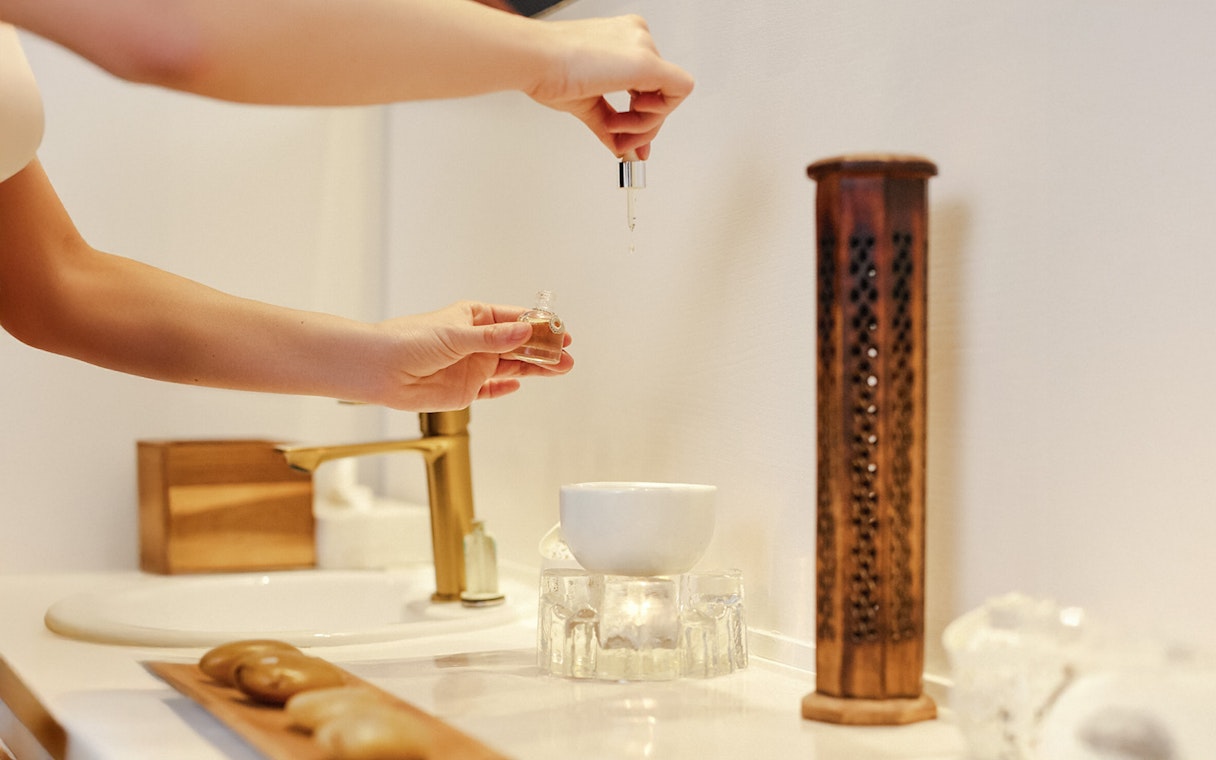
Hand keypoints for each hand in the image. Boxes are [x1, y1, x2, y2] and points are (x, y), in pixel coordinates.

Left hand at [373, 301, 572, 410]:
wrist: (380, 370)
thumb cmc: (409, 341)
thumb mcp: (455, 335)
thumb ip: (492, 338)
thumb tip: (524, 331)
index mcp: (476, 318)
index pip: (516, 319)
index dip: (539, 326)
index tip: (560, 331)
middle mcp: (478, 341)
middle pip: (520, 344)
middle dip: (544, 349)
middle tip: (567, 355)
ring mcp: (473, 366)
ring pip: (513, 366)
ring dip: (535, 368)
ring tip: (560, 368)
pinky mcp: (466, 390)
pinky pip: (493, 389)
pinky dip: (506, 387)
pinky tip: (521, 384)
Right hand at [528, 15, 693, 159]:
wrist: (533, 59)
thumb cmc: (548, 71)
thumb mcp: (587, 103)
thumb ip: (612, 126)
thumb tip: (626, 150)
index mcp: (623, 40)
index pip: (649, 85)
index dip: (642, 116)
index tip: (625, 134)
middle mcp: (637, 38)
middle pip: (662, 92)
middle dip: (644, 126)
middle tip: (621, 142)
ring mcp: (643, 46)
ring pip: (671, 94)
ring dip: (645, 124)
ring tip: (614, 127)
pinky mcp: (647, 61)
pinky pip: (679, 91)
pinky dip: (655, 117)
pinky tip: (625, 120)